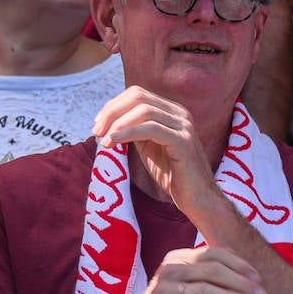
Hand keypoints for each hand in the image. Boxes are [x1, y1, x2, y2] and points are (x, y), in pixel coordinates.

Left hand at [93, 87, 218, 214]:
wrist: (197, 199)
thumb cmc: (171, 174)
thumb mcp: (147, 145)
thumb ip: (132, 129)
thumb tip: (103, 121)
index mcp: (171, 110)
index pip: (136, 94)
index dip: (113, 105)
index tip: (97, 124)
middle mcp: (179, 112)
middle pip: (138, 97)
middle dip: (111, 112)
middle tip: (95, 131)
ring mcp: (184, 125)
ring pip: (143, 110)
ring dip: (117, 124)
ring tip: (102, 141)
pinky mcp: (183, 141)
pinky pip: (151, 129)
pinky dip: (127, 133)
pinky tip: (112, 142)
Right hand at [131, 246, 265, 293]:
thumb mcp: (190, 287)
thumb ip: (210, 277)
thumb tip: (250, 276)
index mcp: (177, 258)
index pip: (212, 253)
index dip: (238, 264)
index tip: (259, 280)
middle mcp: (168, 269)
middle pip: (211, 271)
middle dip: (241, 283)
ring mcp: (162, 290)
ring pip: (204, 290)